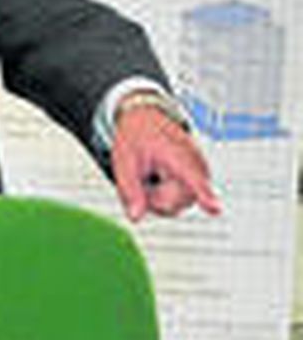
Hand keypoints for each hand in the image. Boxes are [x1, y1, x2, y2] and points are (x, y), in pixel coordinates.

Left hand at [111, 105, 219, 220]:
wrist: (149, 121)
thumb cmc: (136, 139)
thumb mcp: (124, 161)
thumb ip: (129, 190)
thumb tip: (135, 218)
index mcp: (178, 156)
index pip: (192, 180)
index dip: (204, 195)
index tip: (216, 209)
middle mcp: (197, 168)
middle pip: (171, 205)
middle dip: (150, 197)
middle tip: (141, 173)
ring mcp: (200, 178)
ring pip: (173, 207)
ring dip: (155, 196)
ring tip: (151, 172)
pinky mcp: (198, 185)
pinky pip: (175, 202)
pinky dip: (162, 195)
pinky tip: (159, 177)